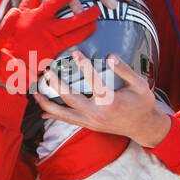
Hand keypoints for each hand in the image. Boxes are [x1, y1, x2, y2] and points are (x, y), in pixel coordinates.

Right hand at [0, 0, 96, 89]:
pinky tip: (93, 27)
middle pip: (54, 3)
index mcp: (24, 14)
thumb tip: (15, 5)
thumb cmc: (7, 47)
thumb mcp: (7, 27)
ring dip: (85, 15)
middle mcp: (35, 21)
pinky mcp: (52, 48)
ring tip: (97, 9)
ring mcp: (45, 34)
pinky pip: (72, 38)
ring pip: (69, 21)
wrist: (9, 67)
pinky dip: (84, 32)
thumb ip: (14, 16)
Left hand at [35, 50, 170, 147]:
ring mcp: (91, 121)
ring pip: (63, 114)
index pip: (93, 80)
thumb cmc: (142, 105)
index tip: (75, 52)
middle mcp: (97, 113)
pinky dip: (54, 115)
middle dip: (56, 84)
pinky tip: (43, 111)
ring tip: (36, 93)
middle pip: (70, 99)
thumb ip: (125, 70)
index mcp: (110, 102)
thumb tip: (111, 57)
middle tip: (47, 72)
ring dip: (47, 103)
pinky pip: (67, 120)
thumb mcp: (140, 85)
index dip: (83, 64)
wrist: (143, 127)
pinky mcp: (88, 125)